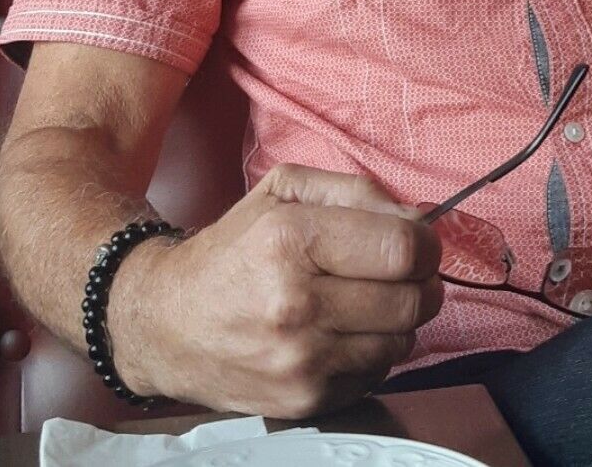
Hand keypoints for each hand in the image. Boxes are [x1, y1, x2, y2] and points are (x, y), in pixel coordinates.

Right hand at [107, 164, 442, 416]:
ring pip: (402, 342)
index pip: (401, 249)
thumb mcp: (284, 191)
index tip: (418, 241)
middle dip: (420, 281)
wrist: (166, 322)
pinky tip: (343, 332)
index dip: (424, 243)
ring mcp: (300, 360)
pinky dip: (372, 352)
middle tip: (403, 272)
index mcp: (291, 240)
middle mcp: (295, 304)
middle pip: (411, 300)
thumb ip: (358, 192)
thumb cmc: (232, 250)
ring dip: (398, 320)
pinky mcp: (303, 400)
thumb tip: (418, 217)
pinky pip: (376, 374)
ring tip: (368, 300)